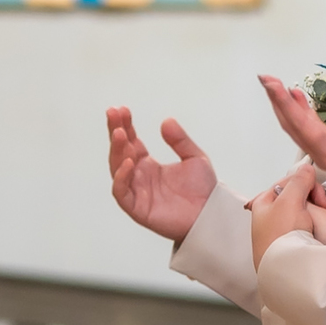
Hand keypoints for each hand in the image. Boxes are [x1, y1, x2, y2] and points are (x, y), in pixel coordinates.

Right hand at [107, 108, 216, 243]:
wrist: (212, 215)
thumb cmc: (203, 191)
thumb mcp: (195, 158)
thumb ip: (180, 141)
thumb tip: (166, 121)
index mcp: (149, 165)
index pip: (131, 142)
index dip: (126, 125)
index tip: (122, 109)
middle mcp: (139, 177)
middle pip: (120, 152)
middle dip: (116, 132)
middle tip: (113, 114)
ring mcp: (137, 192)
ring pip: (117, 169)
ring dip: (116, 150)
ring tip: (120, 133)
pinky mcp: (138, 208)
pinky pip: (121, 192)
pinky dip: (121, 177)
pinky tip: (128, 162)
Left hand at [247, 164, 319, 268]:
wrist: (285, 271)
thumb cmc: (280, 240)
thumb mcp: (289, 201)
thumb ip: (298, 181)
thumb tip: (306, 169)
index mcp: (263, 203)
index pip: (286, 181)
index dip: (303, 182)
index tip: (314, 189)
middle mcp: (269, 217)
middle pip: (295, 195)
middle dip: (310, 197)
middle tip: (320, 205)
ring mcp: (280, 231)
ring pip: (302, 210)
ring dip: (314, 211)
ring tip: (318, 220)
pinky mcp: (291, 243)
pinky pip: (306, 225)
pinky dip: (314, 224)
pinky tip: (315, 230)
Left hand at [258, 77, 325, 199]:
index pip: (302, 126)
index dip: (286, 105)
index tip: (274, 86)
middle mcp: (323, 154)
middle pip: (293, 126)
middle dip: (278, 101)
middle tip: (265, 78)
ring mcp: (325, 151)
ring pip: (298, 126)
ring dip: (285, 105)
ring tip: (274, 84)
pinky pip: (308, 127)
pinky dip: (300, 110)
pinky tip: (296, 96)